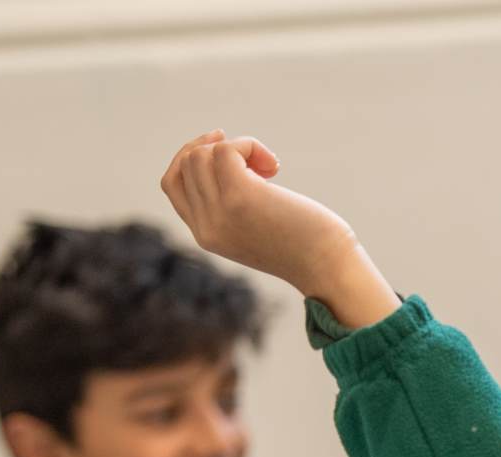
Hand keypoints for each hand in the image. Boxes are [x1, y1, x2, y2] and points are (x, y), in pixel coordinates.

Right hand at [160, 130, 397, 326]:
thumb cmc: (304, 245)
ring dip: (236, 147)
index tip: (223, 146)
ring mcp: (219, 213)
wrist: (327, 267)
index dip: (191, 157)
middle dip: (218, 148)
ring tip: (268, 168)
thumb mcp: (257, 227)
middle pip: (186, 163)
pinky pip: (226, 149)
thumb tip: (222, 153)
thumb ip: (233, 205)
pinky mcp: (239, 197)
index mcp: (205, 235)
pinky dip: (249, 145)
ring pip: (201, 154)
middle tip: (256, 163)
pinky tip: (273, 167)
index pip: (172, 183)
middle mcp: (205, 227)